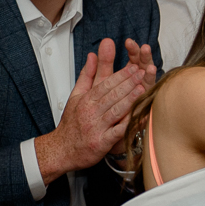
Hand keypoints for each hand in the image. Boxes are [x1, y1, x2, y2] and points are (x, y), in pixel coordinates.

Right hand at [37, 38, 150, 177]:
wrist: (62, 149)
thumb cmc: (72, 123)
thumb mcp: (75, 96)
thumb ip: (86, 76)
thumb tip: (92, 56)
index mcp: (86, 101)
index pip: (104, 85)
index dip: (120, 75)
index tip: (133, 67)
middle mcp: (90, 112)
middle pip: (111, 95)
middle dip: (128, 83)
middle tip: (142, 73)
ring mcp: (96, 127)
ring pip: (115, 111)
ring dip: (129, 99)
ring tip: (143, 89)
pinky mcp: (101, 142)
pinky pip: (117, 132)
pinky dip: (128, 124)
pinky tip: (139, 116)